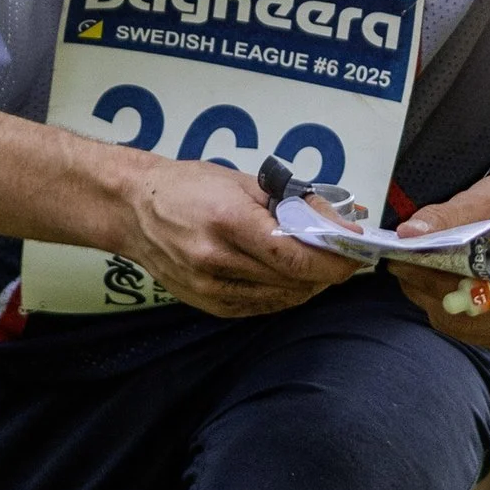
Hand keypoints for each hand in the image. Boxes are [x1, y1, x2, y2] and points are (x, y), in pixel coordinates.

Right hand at [117, 158, 354, 317]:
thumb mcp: (246, 182)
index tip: (355, 252)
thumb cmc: (189, 187)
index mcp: (228, 222)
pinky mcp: (207, 305)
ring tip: (316, 263)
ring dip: (308, 284)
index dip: (333, 259)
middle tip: (343, 256)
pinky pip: (260, 307)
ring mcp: (209, 288)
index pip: (295, 255)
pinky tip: (288, 276)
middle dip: (327, 270)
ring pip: (281, 298)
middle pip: (293, 280)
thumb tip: (341, 221)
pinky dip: (283, 294)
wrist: (134, 209)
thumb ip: (296, 203)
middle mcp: (216, 261)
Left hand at [390, 163, 489, 350]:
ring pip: (464, 326)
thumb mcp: (480, 200)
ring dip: (430, 302)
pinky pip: (468, 332)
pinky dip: (442, 312)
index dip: (437, 278)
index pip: (482, 287)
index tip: (403, 262)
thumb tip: (408, 234)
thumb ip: (444, 217)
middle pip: (470, 311)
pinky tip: (424, 289)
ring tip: (406, 276)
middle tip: (397, 267)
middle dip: (427, 289)